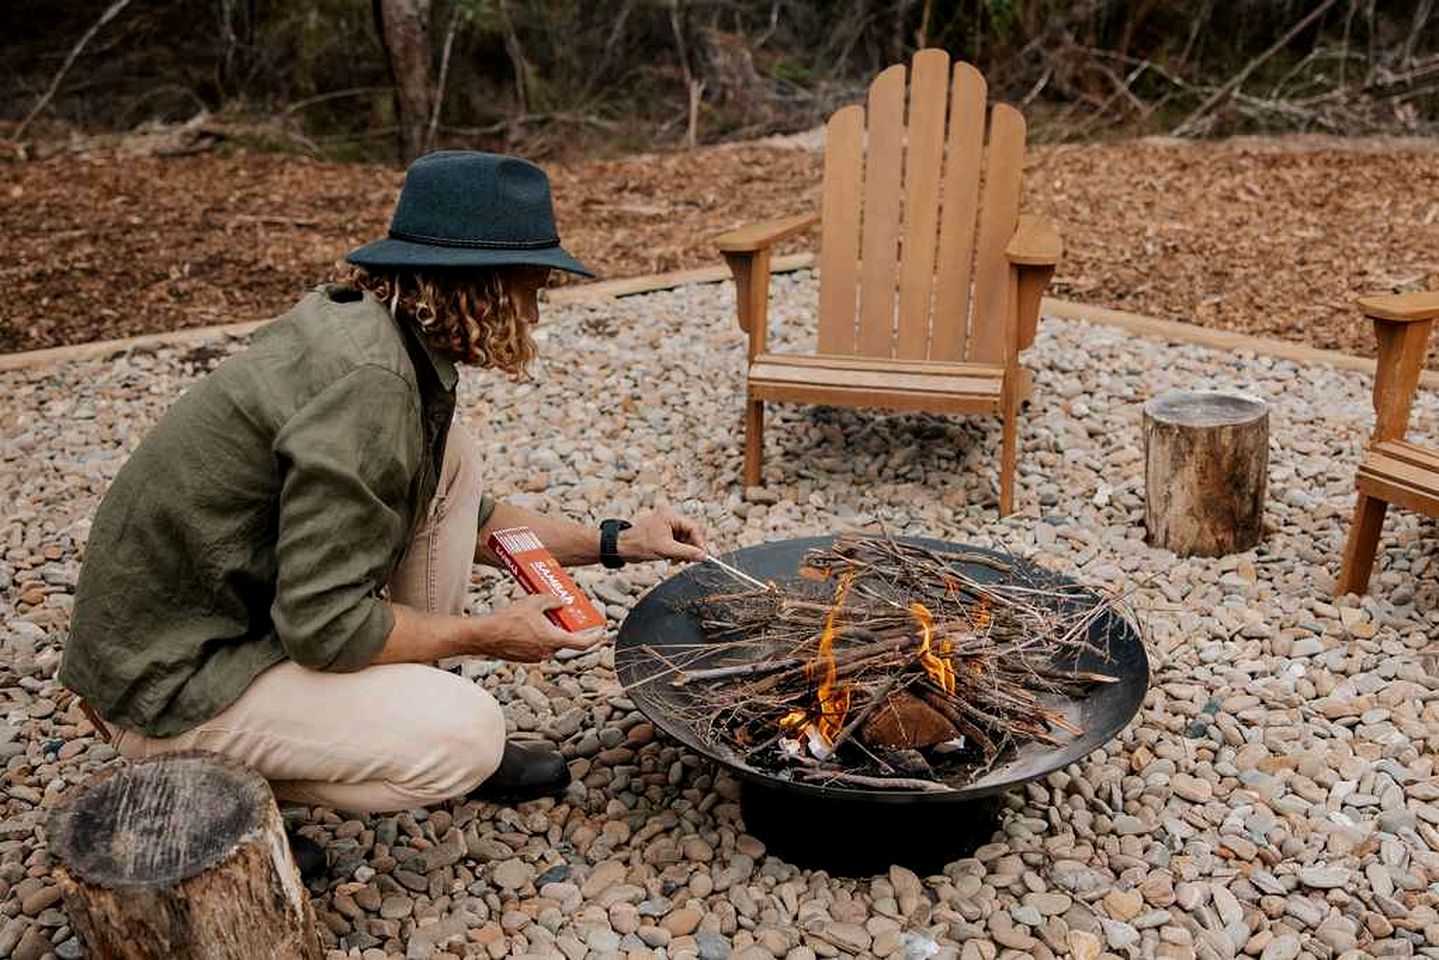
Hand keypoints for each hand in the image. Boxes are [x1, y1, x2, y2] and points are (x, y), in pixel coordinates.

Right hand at [469, 594, 604, 662]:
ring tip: (541, 616)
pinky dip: (537, 636)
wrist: (484, 635)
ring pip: (549, 643)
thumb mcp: (534, 602)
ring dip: (549, 631)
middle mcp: (546, 652)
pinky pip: (536, 646)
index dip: (595, 638)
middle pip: (564, 640)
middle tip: (564, 614)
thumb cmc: (508, 620)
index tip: (601, 632)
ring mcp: (534, 657)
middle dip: (565, 627)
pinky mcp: (523, 658)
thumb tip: (561, 602)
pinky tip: (527, 624)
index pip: (582, 644)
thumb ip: (552, 601)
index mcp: (553, 640)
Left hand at [619, 506, 706, 562]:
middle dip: (690, 549)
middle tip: (691, 561)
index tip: (702, 555)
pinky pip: (676, 544)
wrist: (622, 548)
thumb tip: (702, 556)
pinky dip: (677, 553)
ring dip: (683, 552)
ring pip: (683, 541)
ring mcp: (666, 528)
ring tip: (677, 561)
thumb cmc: (640, 545)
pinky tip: (672, 560)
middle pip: (689, 534)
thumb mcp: (666, 550)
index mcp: (670, 517)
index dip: (699, 542)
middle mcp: (669, 520)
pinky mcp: (663, 536)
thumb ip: (686, 553)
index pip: (692, 528)